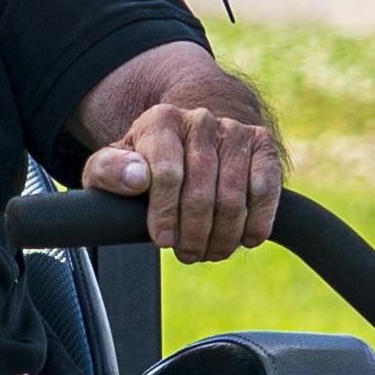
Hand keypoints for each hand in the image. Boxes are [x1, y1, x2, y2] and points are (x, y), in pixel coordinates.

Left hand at [86, 100, 282, 262]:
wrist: (187, 144)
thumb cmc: (144, 165)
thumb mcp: (111, 168)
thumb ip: (108, 171)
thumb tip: (136, 179)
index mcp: (161, 121)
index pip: (167, 173)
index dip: (165, 213)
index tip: (162, 240)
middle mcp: (201, 120)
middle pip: (202, 190)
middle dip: (194, 232)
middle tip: (188, 254)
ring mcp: (235, 131)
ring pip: (234, 195)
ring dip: (224, 234)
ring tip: (212, 251)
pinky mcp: (263, 146)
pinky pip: (266, 188)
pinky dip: (258, 220)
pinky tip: (246, 238)